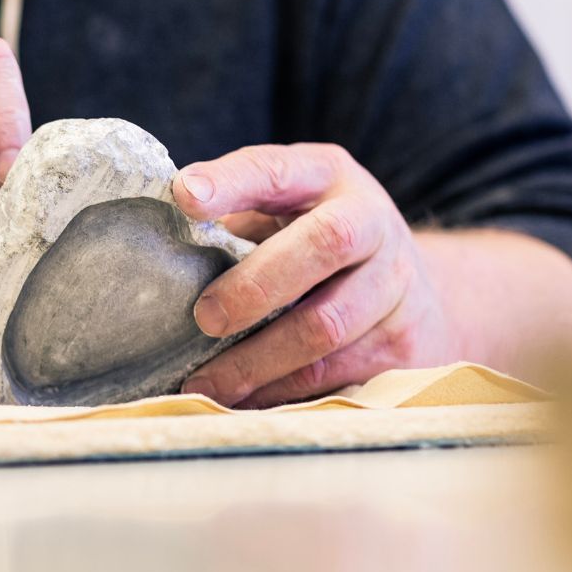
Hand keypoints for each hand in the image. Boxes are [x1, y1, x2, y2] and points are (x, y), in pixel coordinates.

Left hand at [172, 144, 462, 407]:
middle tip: (205, 319)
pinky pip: (336, 373)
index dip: (232, 183)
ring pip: (327, 326)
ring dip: (258, 360)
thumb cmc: (315, 245)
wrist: (416, 292)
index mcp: (327, 177)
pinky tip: (242, 401)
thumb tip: (156, 251)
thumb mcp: (284, 211)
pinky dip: (281, 392)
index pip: (278, 170)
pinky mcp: (404, 344)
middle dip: (256, 285)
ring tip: (204, 382)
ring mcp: (396, 285)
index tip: (184, 197)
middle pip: (324, 245)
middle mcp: (372, 222)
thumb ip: (234, 220)